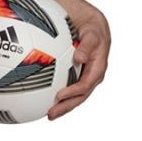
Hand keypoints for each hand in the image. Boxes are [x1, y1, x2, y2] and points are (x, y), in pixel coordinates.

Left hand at [48, 6, 110, 120]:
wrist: (94, 26)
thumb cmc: (93, 29)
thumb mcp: (93, 34)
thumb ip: (87, 45)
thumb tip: (80, 58)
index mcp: (97, 68)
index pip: (85, 85)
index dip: (73, 93)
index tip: (59, 96)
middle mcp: (91, 76)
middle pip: (79, 96)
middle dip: (66, 107)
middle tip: (51, 114)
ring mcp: (84, 77)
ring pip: (74, 96)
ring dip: (62, 106)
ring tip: (47, 114)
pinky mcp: (77, 76)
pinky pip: (68, 87)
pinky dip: (58, 95)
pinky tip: (44, 98)